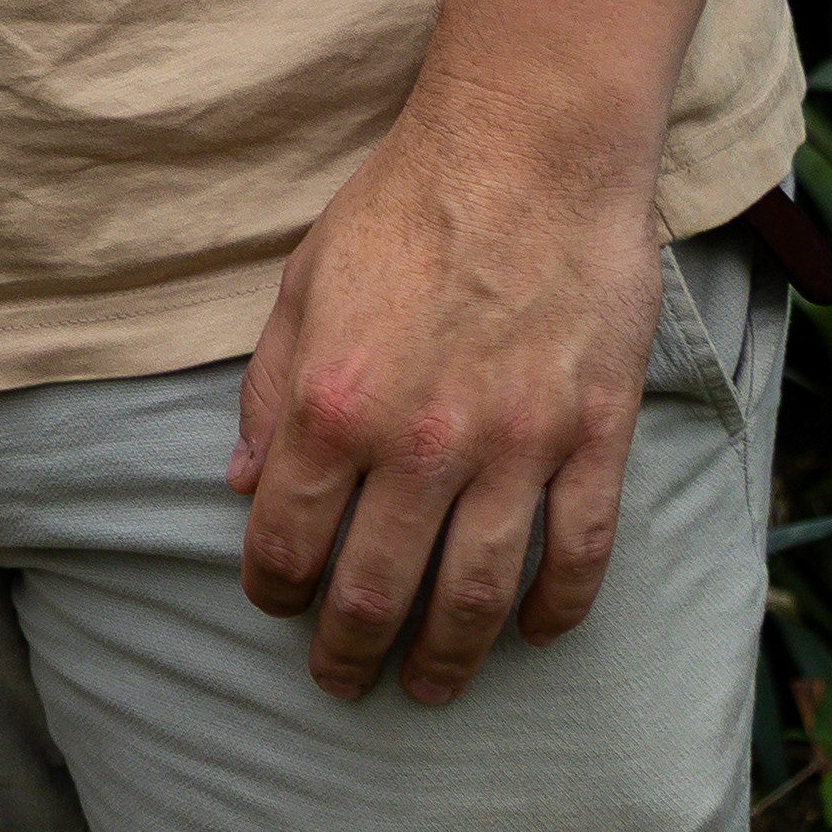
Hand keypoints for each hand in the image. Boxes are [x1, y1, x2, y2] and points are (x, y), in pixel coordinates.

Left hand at [227, 98, 666, 703]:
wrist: (530, 145)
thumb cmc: (405, 206)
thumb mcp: (303, 285)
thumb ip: (266, 390)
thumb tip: (240, 485)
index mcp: (334, 402)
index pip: (285, 538)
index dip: (273, 589)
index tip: (276, 604)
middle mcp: (420, 441)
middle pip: (377, 591)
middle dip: (349, 652)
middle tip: (343, 681)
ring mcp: (515, 446)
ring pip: (478, 595)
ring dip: (448, 658)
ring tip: (429, 686)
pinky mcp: (592, 436)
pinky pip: (578, 553)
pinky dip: (556, 610)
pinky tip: (536, 634)